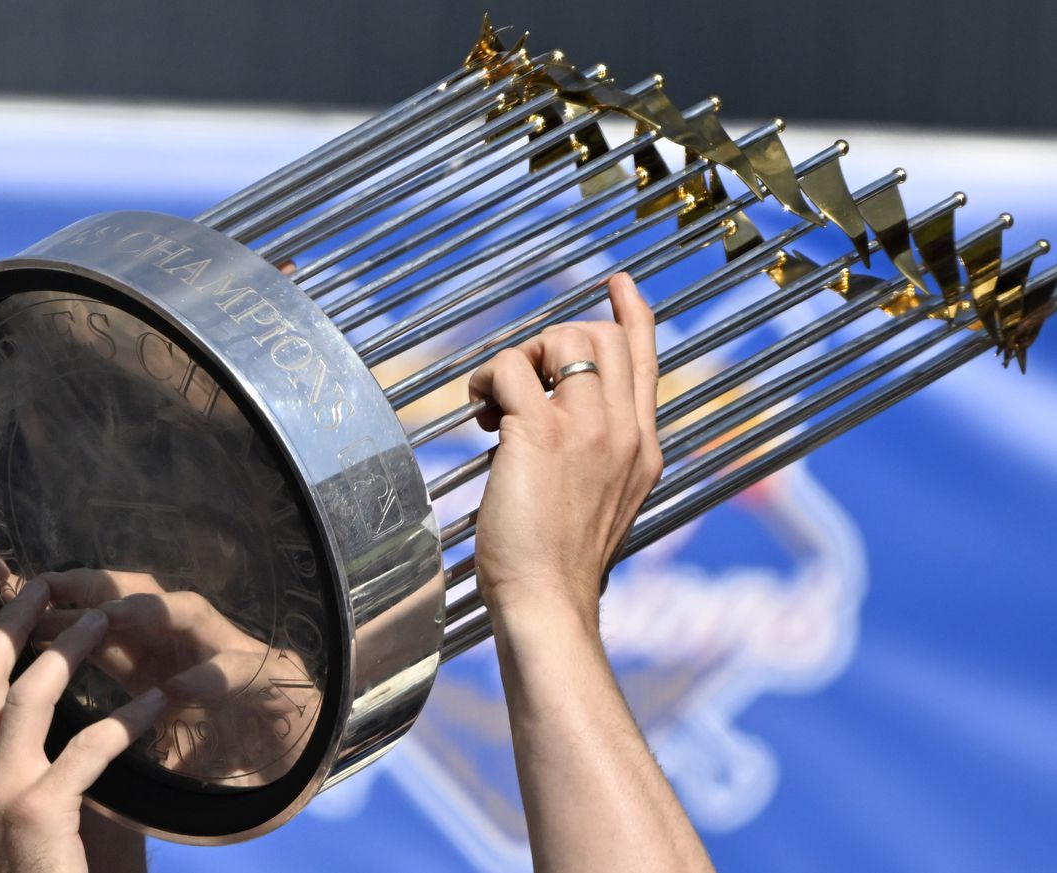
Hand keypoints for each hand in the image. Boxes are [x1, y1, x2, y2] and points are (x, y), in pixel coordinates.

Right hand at [0, 578, 165, 872]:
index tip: (10, 610)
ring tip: (106, 620)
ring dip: (67, 650)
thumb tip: (90, 736)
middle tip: (42, 583)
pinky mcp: (37, 814)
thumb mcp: (28, 840)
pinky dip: (126, 719)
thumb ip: (49, 788)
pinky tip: (159, 704)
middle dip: (8, 623)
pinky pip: (88, 746)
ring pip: (25, 697)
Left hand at [30, 568, 319, 784]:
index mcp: (141, 647)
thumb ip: (91, 696)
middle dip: (88, 583)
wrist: (283, 747)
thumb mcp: (136, 712)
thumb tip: (20, 687)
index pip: (86, 611)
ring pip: (183, 611)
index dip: (46, 598)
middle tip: (43, 584)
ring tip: (107, 615)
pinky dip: (204, 678)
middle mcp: (178, 636)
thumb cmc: (205, 729)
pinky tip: (177, 690)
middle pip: (130, 592)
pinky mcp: (261, 674)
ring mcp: (220, 647)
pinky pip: (230, 671)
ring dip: (145, 609)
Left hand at [469, 273, 661, 623]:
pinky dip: (485, 380)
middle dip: (553, 341)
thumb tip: (552, 420)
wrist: (550, 604)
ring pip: (561, 338)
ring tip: (496, 402)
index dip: (632, 313)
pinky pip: (511, 367)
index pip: (645, 358)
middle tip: (522, 380)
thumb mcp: (604, 502)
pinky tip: (479, 413)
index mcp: (642, 447)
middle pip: (601, 335)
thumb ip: (597, 456)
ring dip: (519, 357)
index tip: (620, 283)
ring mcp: (588, 430)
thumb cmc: (561, 564)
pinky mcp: (541, 435)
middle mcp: (623, 431)